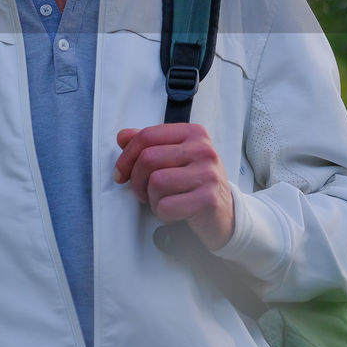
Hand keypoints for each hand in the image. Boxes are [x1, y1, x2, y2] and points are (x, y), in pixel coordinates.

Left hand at [113, 123, 234, 250]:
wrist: (225, 213)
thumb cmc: (194, 183)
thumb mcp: (173, 158)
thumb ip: (148, 145)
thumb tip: (122, 136)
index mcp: (193, 133)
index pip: (147, 135)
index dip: (126, 156)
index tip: (121, 173)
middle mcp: (203, 150)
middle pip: (148, 159)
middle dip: (136, 181)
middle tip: (142, 192)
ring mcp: (208, 173)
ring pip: (156, 183)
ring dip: (152, 199)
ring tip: (163, 201)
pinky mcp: (208, 199)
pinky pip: (166, 206)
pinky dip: (163, 213)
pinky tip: (175, 212)